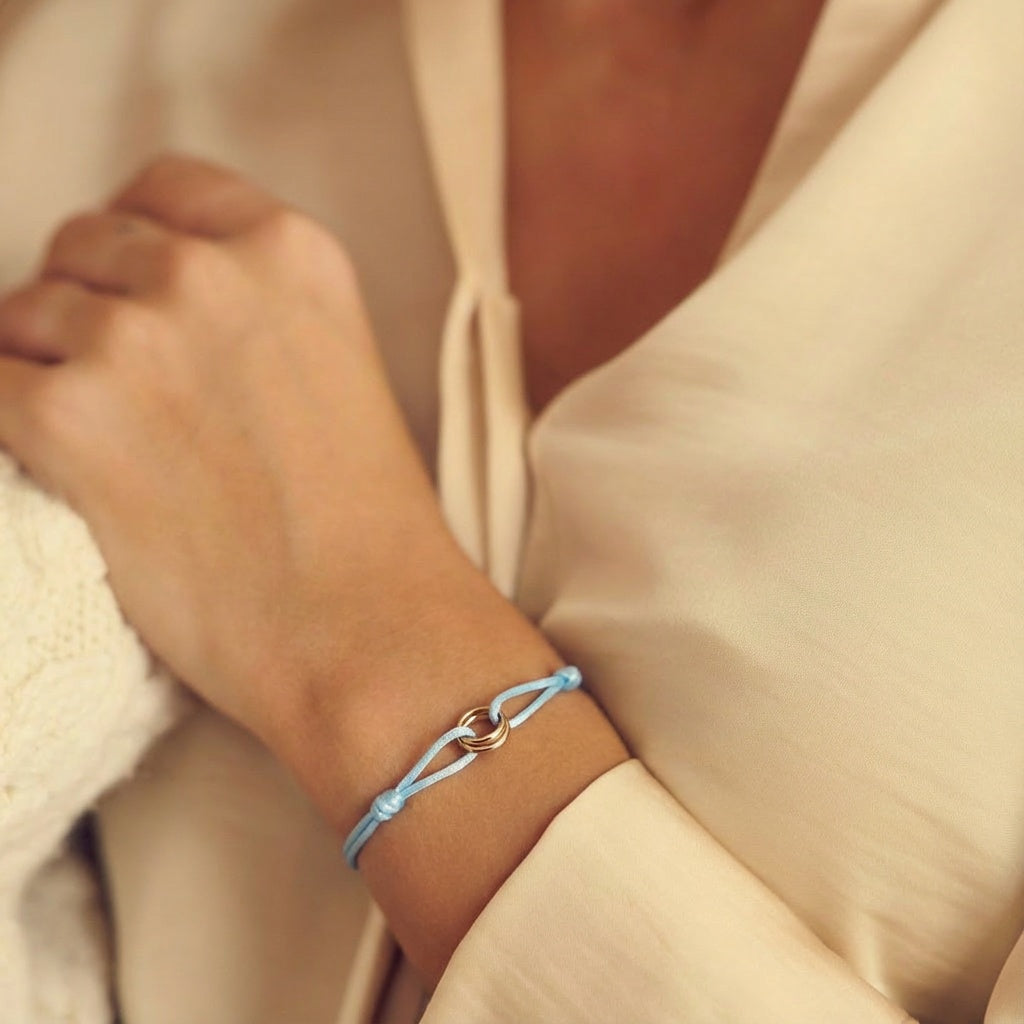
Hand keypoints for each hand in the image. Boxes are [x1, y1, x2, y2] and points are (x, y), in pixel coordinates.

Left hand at [0, 155, 468, 745]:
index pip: (165, 187)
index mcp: (293, 252)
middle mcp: (211, 272)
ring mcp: (137, 339)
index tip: (132, 291)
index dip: (136, 241)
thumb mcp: (339, 367)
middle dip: (87, 307)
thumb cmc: (365, 525)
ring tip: (103, 448)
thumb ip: (258, 311)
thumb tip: (156, 304)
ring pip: (23, 314)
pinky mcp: (70, 418)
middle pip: (84, 244)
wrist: (367, 629)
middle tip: (120, 392)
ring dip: (44, 371)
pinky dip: (8, 424)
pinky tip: (59, 470)